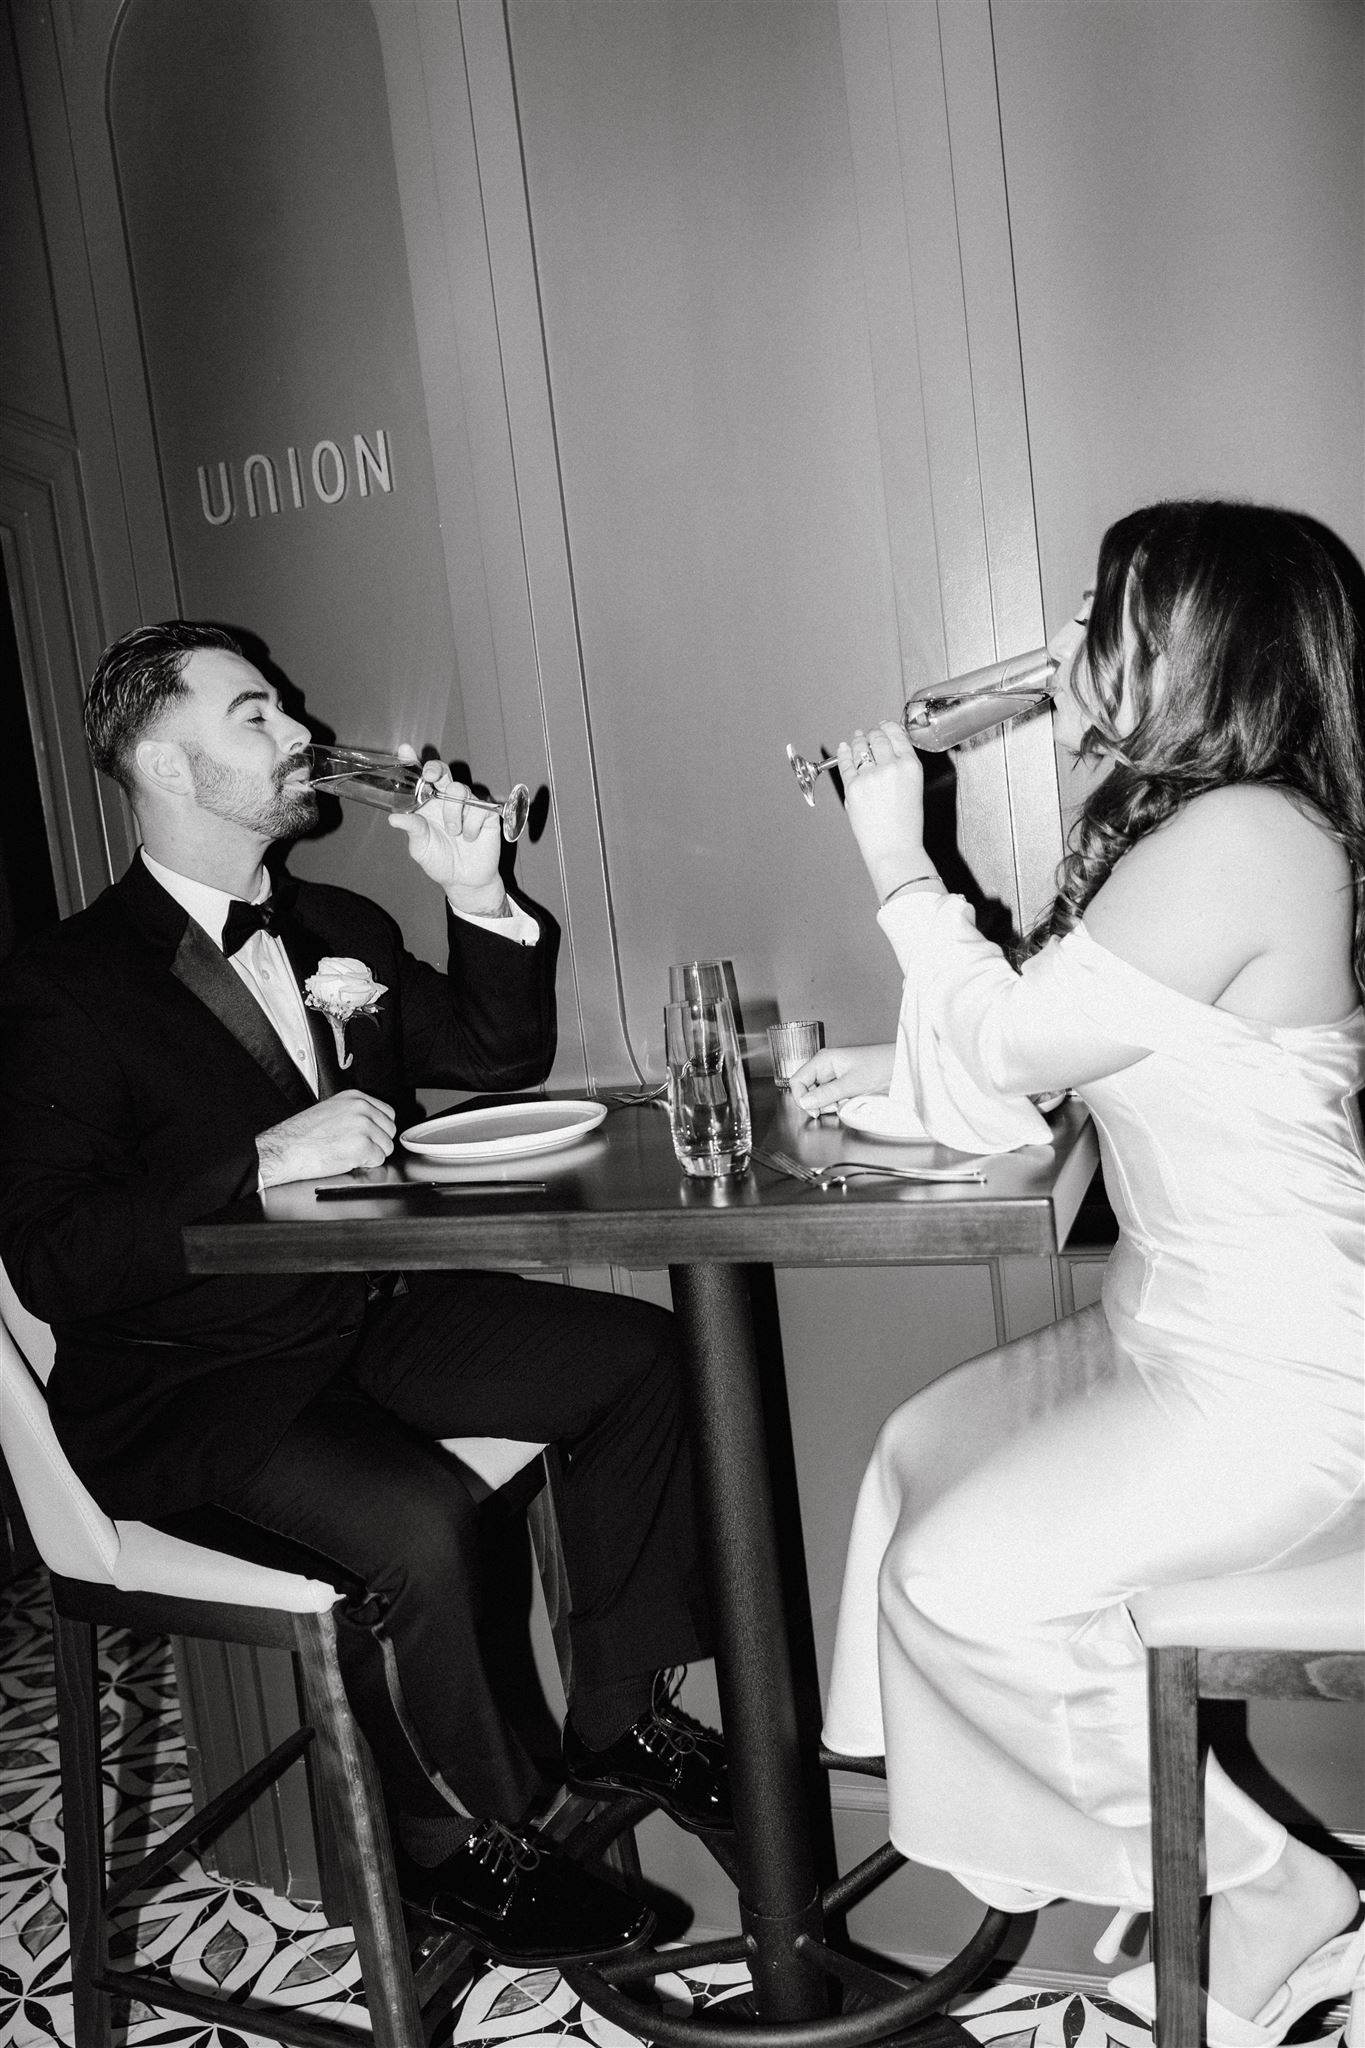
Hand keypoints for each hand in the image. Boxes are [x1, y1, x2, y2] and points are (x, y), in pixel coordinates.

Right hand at [256, 1091, 397, 1186]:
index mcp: (355, 1098)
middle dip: (377, 1142)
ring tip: (349, 1153)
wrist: (285, 1149)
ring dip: (372, 1155)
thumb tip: (372, 1123)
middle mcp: (362, 1109)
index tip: (369, 1136)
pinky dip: (365, 1165)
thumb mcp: (331, 1110)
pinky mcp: (362, 1146)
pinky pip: (378, 1160)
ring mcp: (364, 1127)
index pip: (388, 1113)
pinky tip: (348, 1160)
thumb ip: (354, 1113)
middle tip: (357, 1148)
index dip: (379, 1129)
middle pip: (390, 1130)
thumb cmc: (301, 1134)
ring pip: (386, 1147)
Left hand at [387, 747, 504, 912]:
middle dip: (436, 769)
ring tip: (453, 832)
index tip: (404, 750)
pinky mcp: (486, 814)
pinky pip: (479, 808)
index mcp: (428, 804)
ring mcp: (468, 805)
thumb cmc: (440, 861)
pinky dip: (472, 825)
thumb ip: (412, 829)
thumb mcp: (421, 847)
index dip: (412, 761)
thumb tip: (394, 818)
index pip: (420, 779)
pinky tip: (469, 838)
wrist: (465, 881)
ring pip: (460, 790)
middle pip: (443, 772)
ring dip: (454, 812)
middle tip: (431, 776)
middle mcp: (446, 800)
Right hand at [790, 1043, 895, 1117]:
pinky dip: (835, 1103)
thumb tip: (805, 1102)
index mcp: (823, 1060)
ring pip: (818, 1094)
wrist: (899, 1065)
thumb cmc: (880, 1065)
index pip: (797, 1080)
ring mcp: (833, 1074)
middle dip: (815, 1102)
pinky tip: (847, 1102)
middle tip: (831, 1108)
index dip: (801, 1097)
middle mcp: (825, 1066)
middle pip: (806, 1089)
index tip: (812, 1110)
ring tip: (842, 1103)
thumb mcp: (852, 1084)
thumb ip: (827, 1094)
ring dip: (826, 1104)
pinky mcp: (841, 1082)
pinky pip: (830, 1096)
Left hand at [837, 722, 928, 900]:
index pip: (897, 735)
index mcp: (910, 766)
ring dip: (859, 740)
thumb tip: (886, 750)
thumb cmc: (905, 824)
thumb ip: (902, 767)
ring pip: (860, 746)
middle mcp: (890, 766)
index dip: (888, 727)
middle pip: (877, 737)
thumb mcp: (914, 788)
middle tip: (870, 733)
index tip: (884, 725)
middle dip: (873, 733)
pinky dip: (844, 752)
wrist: (894, 848)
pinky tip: (844, 747)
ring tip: (857, 738)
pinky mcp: (853, 786)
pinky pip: (845, 762)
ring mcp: (869, 775)